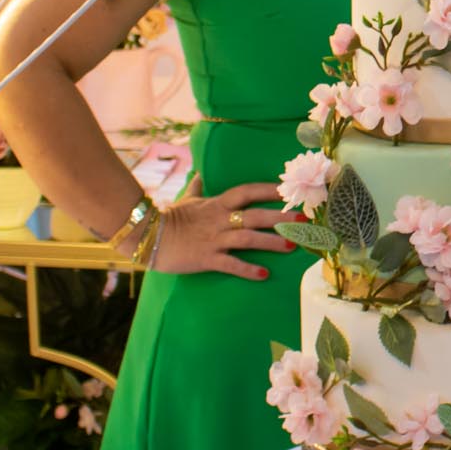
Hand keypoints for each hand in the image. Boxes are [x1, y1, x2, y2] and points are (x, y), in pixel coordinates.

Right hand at [150, 180, 296, 277]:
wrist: (147, 236)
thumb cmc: (170, 217)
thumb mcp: (186, 200)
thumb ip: (197, 188)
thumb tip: (201, 174)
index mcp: (218, 203)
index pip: (248, 191)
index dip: (269, 189)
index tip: (290, 189)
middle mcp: (220, 219)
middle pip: (255, 215)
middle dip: (280, 218)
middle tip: (303, 221)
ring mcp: (214, 239)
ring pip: (248, 238)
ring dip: (271, 242)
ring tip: (292, 246)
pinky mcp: (207, 258)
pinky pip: (230, 264)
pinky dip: (248, 269)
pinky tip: (264, 274)